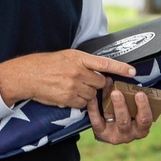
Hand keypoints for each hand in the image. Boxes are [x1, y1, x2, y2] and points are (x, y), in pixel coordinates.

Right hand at [0, 50, 135, 108]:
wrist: (28, 75)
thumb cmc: (48, 64)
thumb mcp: (67, 55)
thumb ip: (84, 62)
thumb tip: (101, 71)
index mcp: (78, 57)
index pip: (105, 63)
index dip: (121, 68)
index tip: (133, 71)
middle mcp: (78, 71)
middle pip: (100, 82)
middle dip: (98, 84)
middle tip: (88, 82)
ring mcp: (73, 86)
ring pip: (92, 95)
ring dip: (88, 94)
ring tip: (74, 87)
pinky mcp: (68, 99)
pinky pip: (82, 104)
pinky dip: (79, 102)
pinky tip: (68, 95)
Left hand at [87, 78, 160, 144]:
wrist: (112, 128)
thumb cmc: (132, 115)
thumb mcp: (144, 111)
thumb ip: (158, 105)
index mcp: (142, 128)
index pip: (145, 120)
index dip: (143, 108)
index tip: (140, 94)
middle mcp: (129, 134)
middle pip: (126, 122)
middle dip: (122, 107)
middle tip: (118, 92)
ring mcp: (114, 135)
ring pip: (113, 121)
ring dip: (111, 106)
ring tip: (110, 92)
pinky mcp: (101, 133)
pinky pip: (96, 121)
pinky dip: (94, 108)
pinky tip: (94, 97)